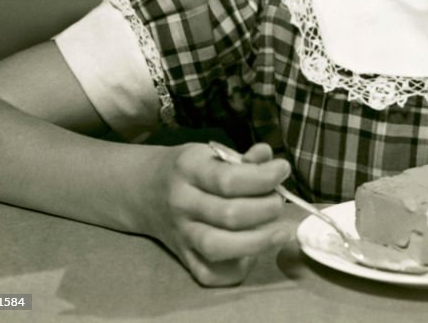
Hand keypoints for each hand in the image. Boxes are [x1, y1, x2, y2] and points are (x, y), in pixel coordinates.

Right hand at [142, 141, 294, 285]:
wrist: (144, 190)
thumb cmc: (189, 169)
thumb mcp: (210, 152)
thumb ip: (243, 157)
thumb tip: (270, 160)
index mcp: (189, 169)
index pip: (229, 179)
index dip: (263, 177)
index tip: (283, 170)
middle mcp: (182, 203)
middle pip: (229, 215)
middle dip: (266, 209)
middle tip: (279, 202)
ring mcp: (181, 234)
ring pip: (218, 247)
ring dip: (258, 242)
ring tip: (280, 232)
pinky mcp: (183, 258)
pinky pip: (208, 274)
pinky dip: (235, 269)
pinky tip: (253, 254)